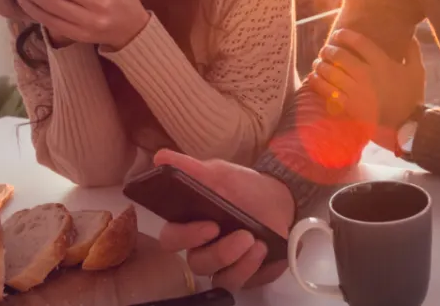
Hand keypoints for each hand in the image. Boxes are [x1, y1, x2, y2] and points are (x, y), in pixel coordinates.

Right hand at [154, 150, 294, 291]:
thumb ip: (189, 168)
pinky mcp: (242, 276)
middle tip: (242, 235)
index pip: (172, 239)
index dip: (186, 236)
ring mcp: (221, 266)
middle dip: (219, 252)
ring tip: (255, 240)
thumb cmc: (242, 187)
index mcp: (188, 224)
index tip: (209, 225)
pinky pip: (239, 282)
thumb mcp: (219, 173)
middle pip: (196, 263)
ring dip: (238, 261)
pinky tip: (263, 249)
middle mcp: (201, 249)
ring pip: (217, 277)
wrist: (279, 198)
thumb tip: (159, 157)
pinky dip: (250, 268)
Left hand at [309, 31, 424, 136]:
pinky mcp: (348, 106)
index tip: (338, 34)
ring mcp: (355, 91)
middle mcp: (366, 74)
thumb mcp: (417, 72)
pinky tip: (313, 78)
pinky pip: (327, 91)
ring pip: (330, 72)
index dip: (345, 35)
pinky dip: (317, 82)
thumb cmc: (411, 98)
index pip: (358, 42)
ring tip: (317, 63)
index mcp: (382, 63)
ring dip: (320, 64)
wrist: (406, 127)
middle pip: (339, 55)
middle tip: (325, 50)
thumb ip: (412, 51)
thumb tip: (410, 35)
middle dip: (328, 50)